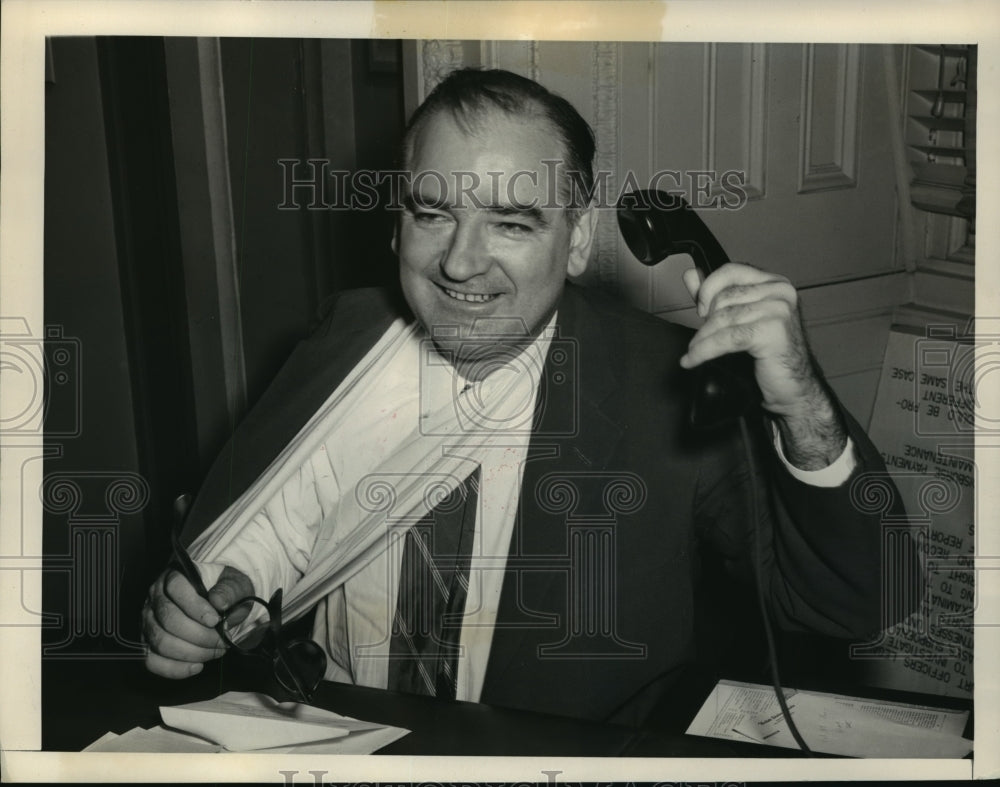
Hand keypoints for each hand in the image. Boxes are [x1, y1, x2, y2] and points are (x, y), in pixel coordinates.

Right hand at [143, 564, 253, 678]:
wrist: (219, 602)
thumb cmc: (225, 591)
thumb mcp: (235, 583)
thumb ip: (230, 590)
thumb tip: (218, 602)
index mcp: (175, 575)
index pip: (176, 588)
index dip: (196, 607)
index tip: (216, 620)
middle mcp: (156, 596)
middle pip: (169, 619)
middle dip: (199, 635)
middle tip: (222, 641)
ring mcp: (148, 620)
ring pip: (160, 642)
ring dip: (191, 653)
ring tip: (215, 652)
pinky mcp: (147, 642)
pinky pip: (152, 661)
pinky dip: (175, 669)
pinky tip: (197, 666)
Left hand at [680, 262, 846, 468]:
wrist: (793, 389)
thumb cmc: (770, 356)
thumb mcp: (741, 320)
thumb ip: (716, 296)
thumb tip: (691, 275)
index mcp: (775, 283)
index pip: (732, 271)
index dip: (709, 288)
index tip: (700, 309)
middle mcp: (781, 292)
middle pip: (724, 298)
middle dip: (706, 321)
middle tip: (702, 339)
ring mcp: (780, 310)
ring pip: (724, 318)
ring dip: (702, 339)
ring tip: (693, 352)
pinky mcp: (773, 331)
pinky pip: (727, 338)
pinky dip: (705, 351)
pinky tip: (692, 361)